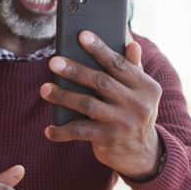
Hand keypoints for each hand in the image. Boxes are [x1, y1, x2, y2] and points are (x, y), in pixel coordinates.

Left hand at [40, 31, 162, 179]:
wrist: (143, 154)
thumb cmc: (135, 112)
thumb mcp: (141, 91)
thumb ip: (133, 68)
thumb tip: (130, 42)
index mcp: (146, 86)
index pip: (119, 64)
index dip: (100, 49)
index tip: (82, 35)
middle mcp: (137, 104)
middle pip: (101, 82)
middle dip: (75, 70)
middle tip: (53, 62)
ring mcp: (123, 123)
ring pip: (87, 104)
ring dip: (63, 96)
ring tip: (44, 89)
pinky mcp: (109, 140)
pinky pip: (80, 132)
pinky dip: (62, 131)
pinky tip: (49, 129)